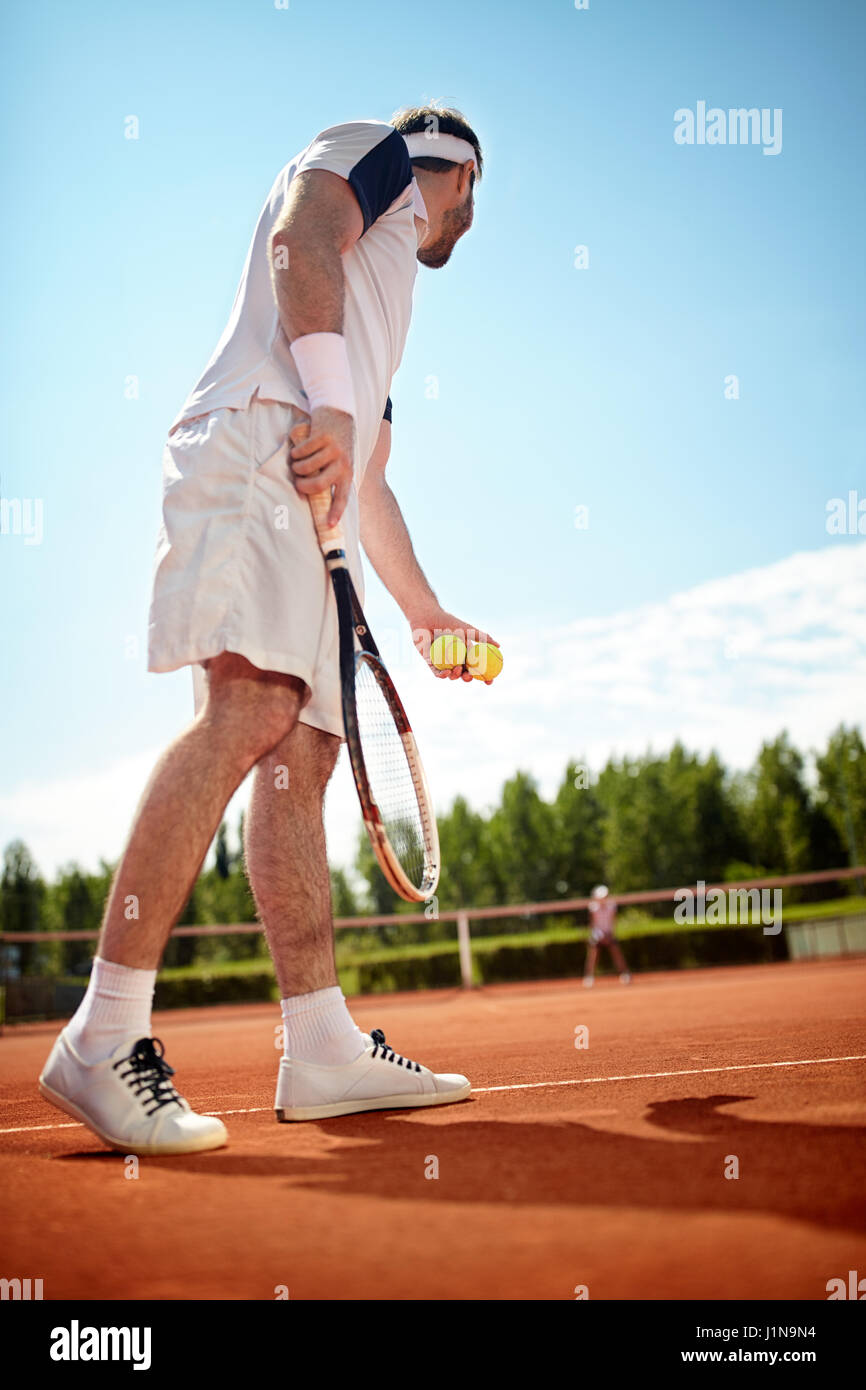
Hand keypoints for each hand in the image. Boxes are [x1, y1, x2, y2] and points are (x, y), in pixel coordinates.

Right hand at [289, 406, 354, 526]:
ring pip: (306, 467)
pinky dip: (295, 452)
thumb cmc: (336, 440)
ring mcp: (333, 449)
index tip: (329, 525)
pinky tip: (298, 450)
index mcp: (348, 472)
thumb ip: (332, 475)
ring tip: (297, 463)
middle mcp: (343, 462)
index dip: (335, 512)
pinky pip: (301, 452)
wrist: (339, 411)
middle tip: (298, 483)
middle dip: (303, 486)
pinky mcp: (322, 437)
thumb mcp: (341, 459)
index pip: (342, 497)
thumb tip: (315, 496)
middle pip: (318, 484)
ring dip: (296, 467)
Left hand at [409, 610, 499, 683]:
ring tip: (458, 670)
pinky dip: (442, 674)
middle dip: (468, 679)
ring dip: (456, 676)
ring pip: (451, 674)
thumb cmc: (448, 622)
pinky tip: (447, 673)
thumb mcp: (468, 629)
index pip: (475, 667)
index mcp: (464, 653)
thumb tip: (499, 646)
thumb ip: (483, 637)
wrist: (428, 617)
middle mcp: (454, 658)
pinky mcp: (429, 662)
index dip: (483, 676)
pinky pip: (436, 672)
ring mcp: (442, 661)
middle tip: (470, 677)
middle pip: (463, 673)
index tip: (489, 681)